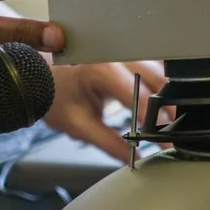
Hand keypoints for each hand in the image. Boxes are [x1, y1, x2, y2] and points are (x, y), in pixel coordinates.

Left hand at [44, 62, 174, 161]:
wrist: (37, 73)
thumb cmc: (52, 93)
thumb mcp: (78, 125)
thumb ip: (108, 143)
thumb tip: (133, 158)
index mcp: (103, 69)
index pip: (142, 97)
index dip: (157, 122)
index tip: (166, 140)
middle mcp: (116, 54)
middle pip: (158, 81)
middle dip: (169, 109)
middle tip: (172, 135)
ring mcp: (122, 51)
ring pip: (159, 72)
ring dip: (167, 97)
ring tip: (167, 123)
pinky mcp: (125, 54)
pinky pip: (152, 67)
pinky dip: (159, 86)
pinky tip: (160, 105)